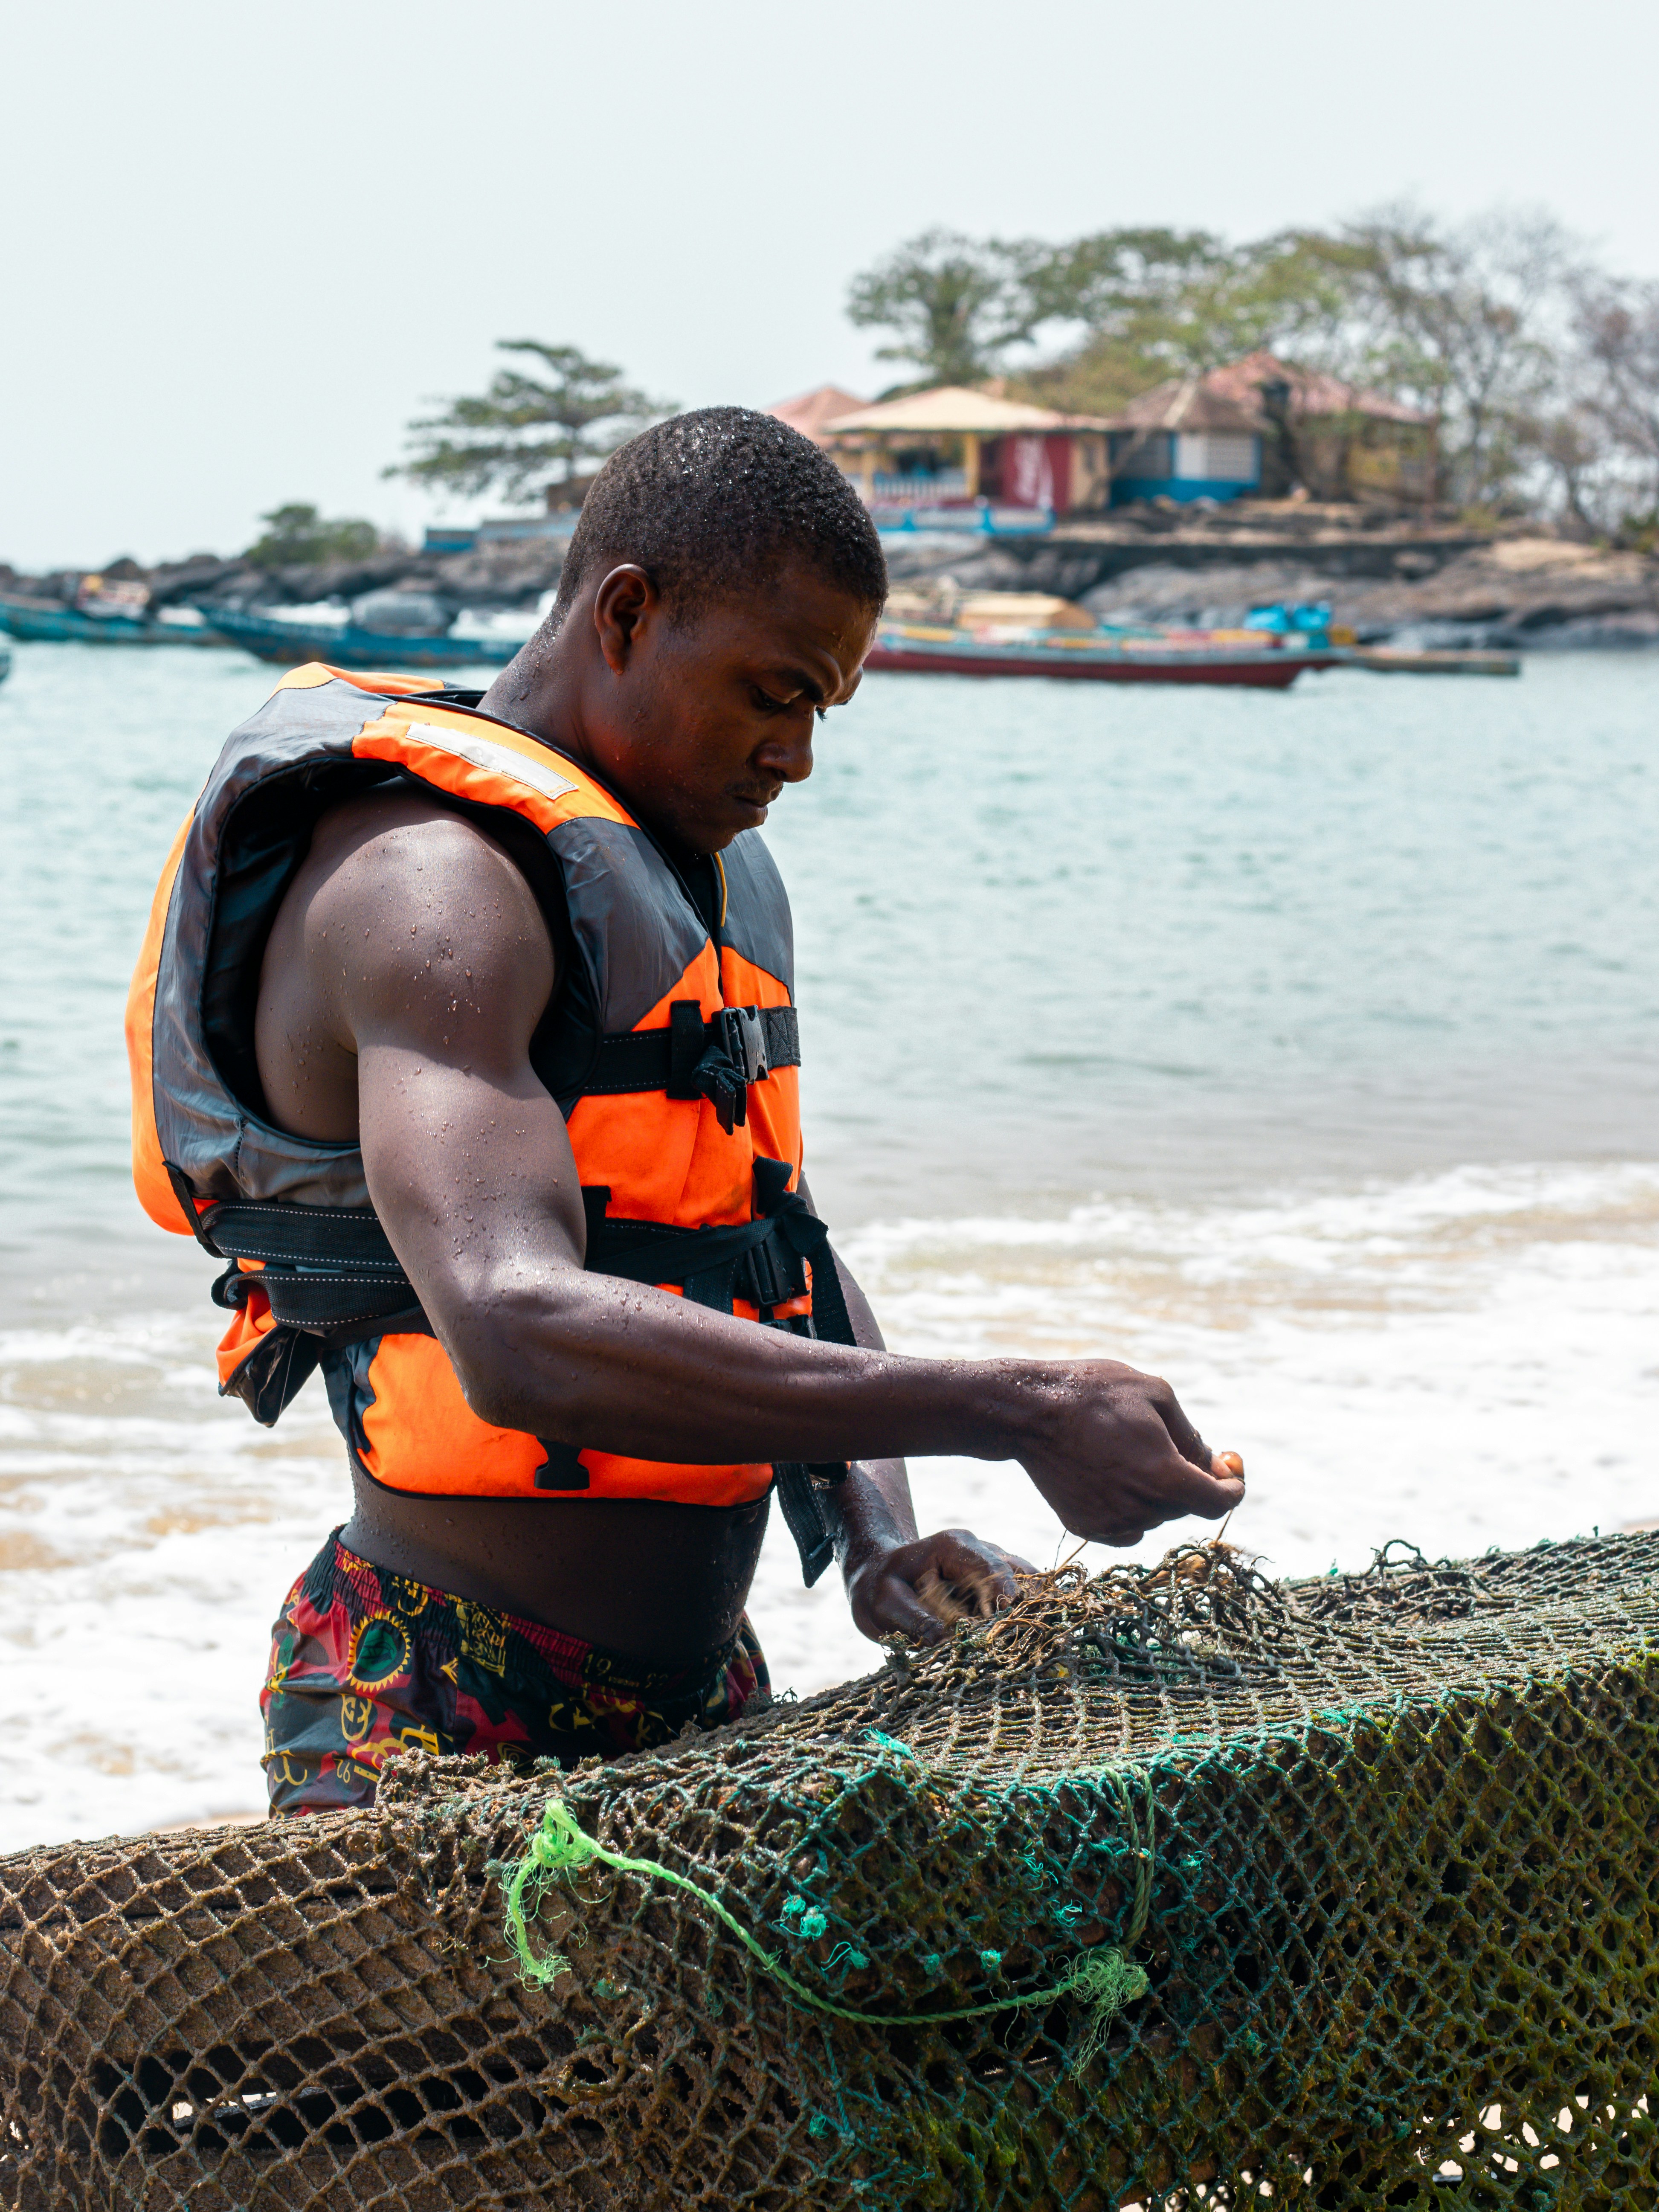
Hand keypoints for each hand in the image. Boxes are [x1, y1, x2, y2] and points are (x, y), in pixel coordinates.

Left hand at [844, 1526, 1034, 1646]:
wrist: (880, 1578)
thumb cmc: (880, 1589)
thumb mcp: (887, 1605)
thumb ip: (917, 1621)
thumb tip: (949, 1643)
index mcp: (954, 1547)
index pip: (991, 1568)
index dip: (1003, 1597)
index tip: (1002, 1626)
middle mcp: (980, 1551)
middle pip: (1018, 1577)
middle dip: (1020, 1611)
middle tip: (1017, 1644)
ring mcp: (993, 1566)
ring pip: (1027, 1586)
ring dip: (1026, 1615)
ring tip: (1024, 1646)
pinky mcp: (997, 1586)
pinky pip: (1021, 1598)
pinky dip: (1023, 1618)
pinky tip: (1020, 1643)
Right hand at [1010, 1360, 1244, 1545]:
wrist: (1030, 1412)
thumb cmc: (1095, 1393)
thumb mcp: (1156, 1395)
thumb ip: (1191, 1436)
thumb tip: (1212, 1465)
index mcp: (1165, 1478)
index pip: (1218, 1504)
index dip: (1231, 1490)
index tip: (1230, 1476)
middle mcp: (1141, 1510)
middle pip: (1185, 1507)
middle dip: (1188, 1480)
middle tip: (1170, 1446)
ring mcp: (1111, 1523)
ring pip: (1155, 1515)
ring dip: (1155, 1492)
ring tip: (1127, 1452)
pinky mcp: (1086, 1526)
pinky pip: (1126, 1526)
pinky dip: (1130, 1506)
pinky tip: (1110, 1474)